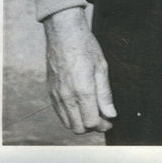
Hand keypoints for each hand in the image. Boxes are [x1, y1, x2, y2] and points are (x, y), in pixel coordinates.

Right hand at [43, 5, 115, 133]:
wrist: (63, 34)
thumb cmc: (85, 47)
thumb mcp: (101, 67)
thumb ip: (105, 94)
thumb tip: (111, 114)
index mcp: (82, 90)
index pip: (91, 121)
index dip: (102, 124)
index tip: (110, 120)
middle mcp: (67, 96)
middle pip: (78, 127)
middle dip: (92, 127)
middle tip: (103, 118)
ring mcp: (56, 96)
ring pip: (68, 123)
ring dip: (81, 123)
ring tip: (93, 112)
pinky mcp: (50, 93)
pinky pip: (60, 114)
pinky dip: (70, 116)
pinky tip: (80, 107)